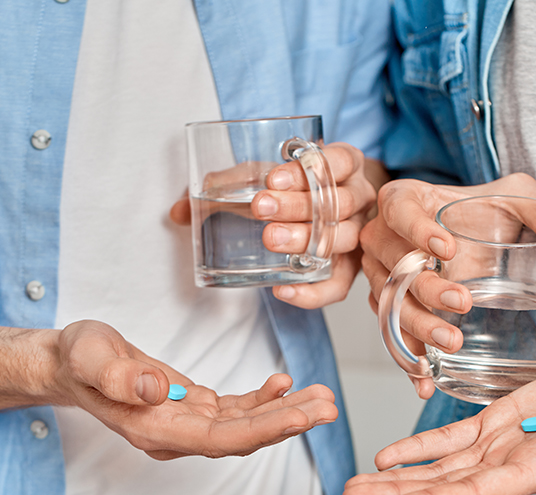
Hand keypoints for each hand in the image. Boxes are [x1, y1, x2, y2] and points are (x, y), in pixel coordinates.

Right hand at [54, 320, 337, 459]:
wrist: (71, 363)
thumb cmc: (80, 358)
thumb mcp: (90, 357)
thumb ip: (119, 377)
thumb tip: (156, 389)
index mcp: (157, 430)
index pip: (221, 439)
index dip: (263, 430)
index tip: (300, 416)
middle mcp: (178, 434)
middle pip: (243, 437)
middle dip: (288, 422)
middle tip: (328, 406)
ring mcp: (188, 423)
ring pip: (246, 425)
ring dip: (285, 412)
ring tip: (322, 397)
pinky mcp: (194, 407)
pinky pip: (237, 410)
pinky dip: (263, 398)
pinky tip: (285, 383)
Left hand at [170, 143, 386, 307]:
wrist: (325, 207)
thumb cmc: (292, 187)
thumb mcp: (262, 175)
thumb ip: (224, 186)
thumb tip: (177, 212)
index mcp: (344, 164)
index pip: (338, 161)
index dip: (308, 170)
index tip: (270, 178)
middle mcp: (359, 198)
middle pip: (339, 202)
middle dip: (299, 206)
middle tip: (259, 209)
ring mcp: (358, 234)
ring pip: (343, 240)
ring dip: (305, 240)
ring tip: (270, 240)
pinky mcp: (349, 269)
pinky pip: (339, 286)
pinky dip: (311, 292)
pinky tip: (282, 289)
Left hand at [342, 345, 535, 494]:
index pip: (479, 493)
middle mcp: (515, 465)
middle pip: (446, 488)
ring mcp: (503, 446)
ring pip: (440, 468)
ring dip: (396, 477)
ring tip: (354, 485)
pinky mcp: (498, 423)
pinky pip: (450, 440)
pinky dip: (417, 448)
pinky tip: (386, 456)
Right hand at [360, 173, 535, 397]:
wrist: (452, 228)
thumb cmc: (476, 208)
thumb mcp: (511, 197)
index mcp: (403, 202)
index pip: (399, 212)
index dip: (417, 230)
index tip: (448, 248)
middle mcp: (383, 241)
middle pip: (394, 266)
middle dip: (427, 288)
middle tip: (463, 303)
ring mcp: (381, 278)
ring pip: (389, 305)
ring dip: (418, 327)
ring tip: (451, 343)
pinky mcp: (388, 309)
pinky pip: (391, 336)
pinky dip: (406, 361)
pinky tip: (425, 382)